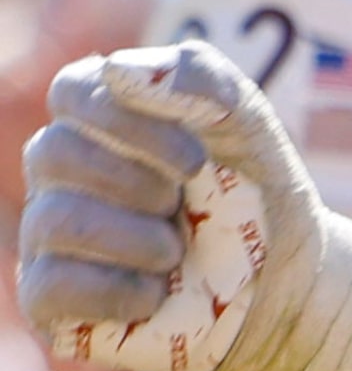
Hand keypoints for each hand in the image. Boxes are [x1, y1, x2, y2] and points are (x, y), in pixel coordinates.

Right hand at [19, 40, 351, 370]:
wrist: (284, 276)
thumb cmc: (254, 188)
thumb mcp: (246, 121)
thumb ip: (198, 75)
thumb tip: (118, 73)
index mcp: (100, 117)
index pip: (74, 89)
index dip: (129, 120)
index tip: (194, 158)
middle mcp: (62, 172)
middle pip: (54, 152)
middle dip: (136, 180)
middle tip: (186, 203)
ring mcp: (49, 235)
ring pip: (55, 220)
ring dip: (136, 238)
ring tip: (178, 250)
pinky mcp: (50, 297)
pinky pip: (51, 287)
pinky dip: (118, 291)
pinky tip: (158, 292)